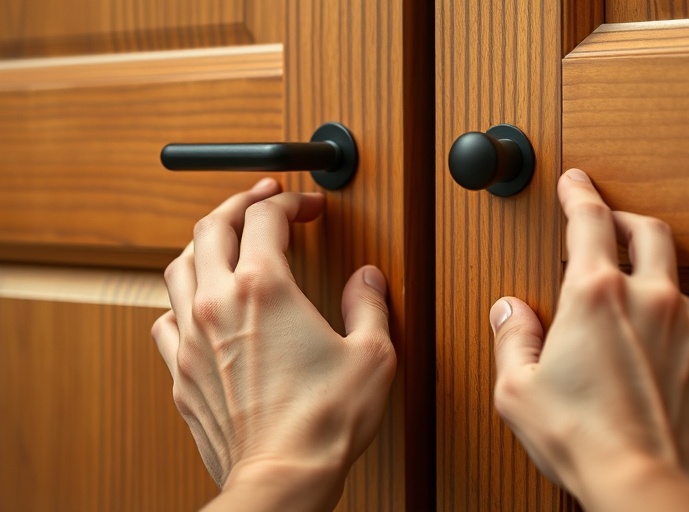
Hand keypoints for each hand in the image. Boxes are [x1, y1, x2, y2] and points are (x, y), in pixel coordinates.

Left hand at [152, 178, 395, 510]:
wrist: (283, 476)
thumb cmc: (324, 421)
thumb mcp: (371, 353)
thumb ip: (369, 305)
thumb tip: (367, 279)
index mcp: (266, 288)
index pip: (266, 218)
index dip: (290, 203)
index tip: (307, 208)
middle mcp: (220, 304)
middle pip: (212, 228)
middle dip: (238, 203)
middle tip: (260, 198)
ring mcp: (194, 338)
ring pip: (177, 266)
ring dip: (203, 243)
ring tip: (224, 239)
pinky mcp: (183, 373)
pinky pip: (165, 320)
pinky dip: (179, 300)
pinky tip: (195, 306)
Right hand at [490, 169, 688, 509]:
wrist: (646, 488)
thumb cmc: (582, 441)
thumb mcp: (518, 389)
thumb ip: (513, 337)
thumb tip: (511, 311)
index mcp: (596, 296)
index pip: (589, 220)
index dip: (579, 194)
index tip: (575, 183)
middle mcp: (652, 300)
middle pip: (649, 231)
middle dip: (627, 219)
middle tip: (610, 223)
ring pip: (677, 283)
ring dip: (653, 284)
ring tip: (630, 312)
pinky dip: (678, 333)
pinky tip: (659, 359)